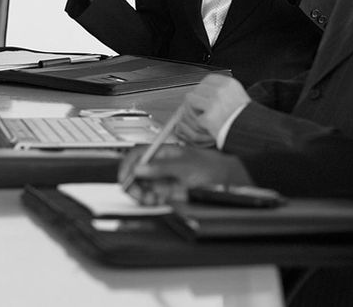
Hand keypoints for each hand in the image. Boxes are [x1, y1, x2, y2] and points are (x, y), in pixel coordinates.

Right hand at [118, 144, 252, 205]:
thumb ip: (161, 167)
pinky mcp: (168, 192)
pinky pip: (152, 196)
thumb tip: (139, 168)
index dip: (128, 165)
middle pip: (136, 172)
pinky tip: (157, 201)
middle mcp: (161, 164)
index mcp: (163, 151)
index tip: (125, 177)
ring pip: (143, 186)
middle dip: (134, 184)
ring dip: (142, 194)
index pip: (137, 154)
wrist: (227, 180)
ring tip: (150, 199)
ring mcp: (164, 178)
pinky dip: (150, 201)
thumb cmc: (210, 166)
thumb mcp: (184, 166)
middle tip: (138, 194)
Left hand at [175, 75, 250, 146]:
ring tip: (204, 120)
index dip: (204, 90)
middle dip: (197, 102)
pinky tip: (208, 129)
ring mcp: (214, 104)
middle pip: (196, 90)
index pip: (208, 80)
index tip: (205, 98)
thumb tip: (202, 92)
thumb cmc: (246, 118)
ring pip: (190, 101)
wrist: (253, 132)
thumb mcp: (238, 96)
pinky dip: (199, 126)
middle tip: (203, 112)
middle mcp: (220, 90)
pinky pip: (195, 119)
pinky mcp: (208, 118)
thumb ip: (222, 91)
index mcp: (228, 83)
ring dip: (194, 112)